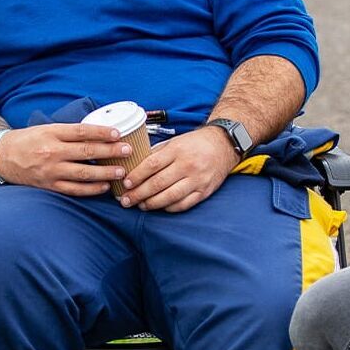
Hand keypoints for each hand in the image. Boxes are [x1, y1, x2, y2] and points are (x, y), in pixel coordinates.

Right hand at [0, 123, 133, 195]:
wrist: (2, 156)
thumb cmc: (28, 140)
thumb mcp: (47, 128)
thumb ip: (69, 132)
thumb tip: (98, 133)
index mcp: (52, 133)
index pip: (82, 132)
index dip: (102, 133)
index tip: (118, 134)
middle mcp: (52, 152)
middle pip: (86, 152)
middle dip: (110, 151)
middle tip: (128, 151)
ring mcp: (51, 171)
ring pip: (83, 173)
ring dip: (105, 173)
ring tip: (121, 171)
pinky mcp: (49, 185)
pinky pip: (74, 189)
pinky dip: (91, 189)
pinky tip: (104, 187)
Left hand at [118, 127, 236, 211]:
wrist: (223, 145)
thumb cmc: (196, 143)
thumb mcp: (175, 142)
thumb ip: (157, 154)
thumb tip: (135, 167)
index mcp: (178, 150)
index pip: (152, 164)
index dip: (136, 176)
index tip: (126, 183)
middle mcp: (187, 165)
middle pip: (158, 183)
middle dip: (139, 194)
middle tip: (126, 200)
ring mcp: (197, 180)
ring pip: (169, 197)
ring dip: (151, 203)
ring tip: (140, 205)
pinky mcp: (204, 192)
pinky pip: (183, 204)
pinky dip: (168, 208)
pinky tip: (159, 207)